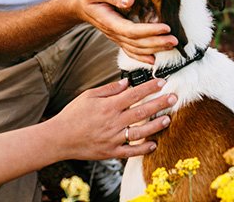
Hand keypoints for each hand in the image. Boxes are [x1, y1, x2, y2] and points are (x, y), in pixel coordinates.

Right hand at [49, 78, 175, 160]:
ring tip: (168, 119)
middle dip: (160, 104)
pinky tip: (154, 144)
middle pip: (142, 111)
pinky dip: (143, 149)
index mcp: (109, 106)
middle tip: (174, 98)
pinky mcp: (111, 152)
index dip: (149, 88)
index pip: (134, 94)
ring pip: (140, 132)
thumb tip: (126, 83)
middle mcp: (114, 122)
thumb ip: (109, 90)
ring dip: (156, 125)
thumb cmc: (73, 115)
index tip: (162, 82)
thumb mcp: (89, 96)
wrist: (60, 138)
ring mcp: (113, 138)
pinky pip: (130, 152)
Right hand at [73, 0, 176, 63]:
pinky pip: (130, 50)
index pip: (131, 30)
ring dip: (154, 49)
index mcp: (108, 21)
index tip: (166, 27)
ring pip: (136, 49)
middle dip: (157, 42)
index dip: (149, 31)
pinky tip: (154, 60)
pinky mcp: (117, 37)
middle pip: (137, 43)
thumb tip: (129, 0)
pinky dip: (142, 57)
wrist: (76, 5)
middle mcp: (112, 32)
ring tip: (171, 45)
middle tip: (174, 40)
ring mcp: (115, 37)